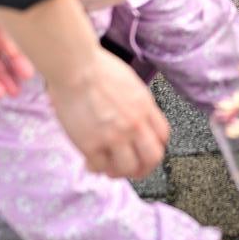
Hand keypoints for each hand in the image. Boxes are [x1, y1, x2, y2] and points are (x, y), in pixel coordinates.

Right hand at [45, 45, 168, 178]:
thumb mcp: (129, 83)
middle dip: (144, 168)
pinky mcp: (91, 144)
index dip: (155, 147)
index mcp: (145, 107)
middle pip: (152, 158)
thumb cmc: (96, 68)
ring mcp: (114, 136)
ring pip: (127, 169)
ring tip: (108, 166)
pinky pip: (100, 167)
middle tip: (132, 169)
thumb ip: (136, 104)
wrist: (75, 68)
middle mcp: (135, 124)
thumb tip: (135, 118)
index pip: (163, 136)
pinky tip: (90, 161)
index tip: (145, 151)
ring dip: (118, 171)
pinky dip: (95, 167)